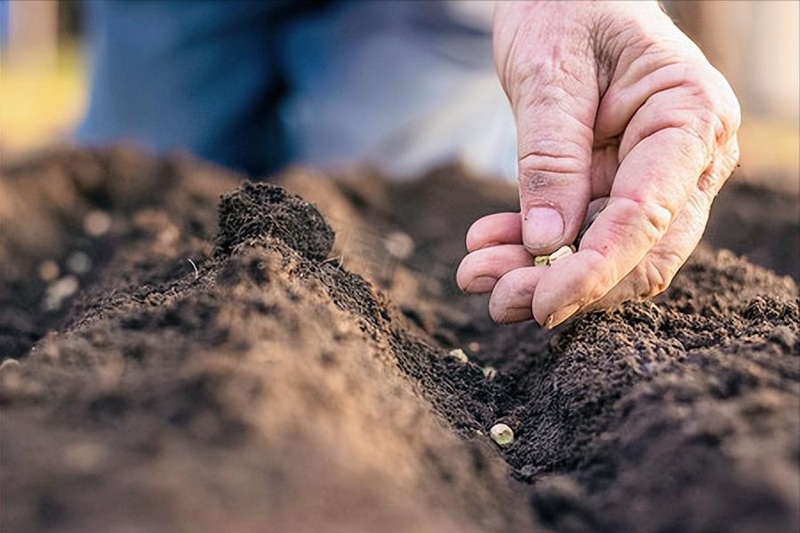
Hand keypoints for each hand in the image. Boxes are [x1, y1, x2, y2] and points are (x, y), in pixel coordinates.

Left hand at [457, 0, 739, 326]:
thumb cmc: (566, 7)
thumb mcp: (549, 72)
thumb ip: (551, 156)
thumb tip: (545, 242)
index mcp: (690, 116)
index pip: (650, 215)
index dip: (597, 269)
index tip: (542, 301)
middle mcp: (686, 157)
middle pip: (640, 254)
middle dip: (567, 286)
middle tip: (497, 298)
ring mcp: (653, 176)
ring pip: (607, 255)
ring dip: (540, 274)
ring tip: (475, 273)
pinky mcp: (616, 185)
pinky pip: (580, 234)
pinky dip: (533, 248)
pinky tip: (487, 243)